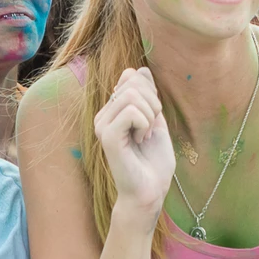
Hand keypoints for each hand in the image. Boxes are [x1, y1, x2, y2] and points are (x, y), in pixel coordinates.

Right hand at [93, 68, 175, 218]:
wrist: (151, 189)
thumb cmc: (153, 160)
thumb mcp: (156, 120)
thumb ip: (148, 96)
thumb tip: (137, 70)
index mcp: (113, 109)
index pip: (133, 76)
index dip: (153, 92)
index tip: (153, 117)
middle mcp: (103, 115)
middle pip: (134, 83)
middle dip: (154, 103)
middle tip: (150, 129)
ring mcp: (102, 125)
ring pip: (133, 95)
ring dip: (151, 115)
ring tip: (145, 135)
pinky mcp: (107, 136)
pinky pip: (132, 112)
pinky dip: (146, 124)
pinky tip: (140, 140)